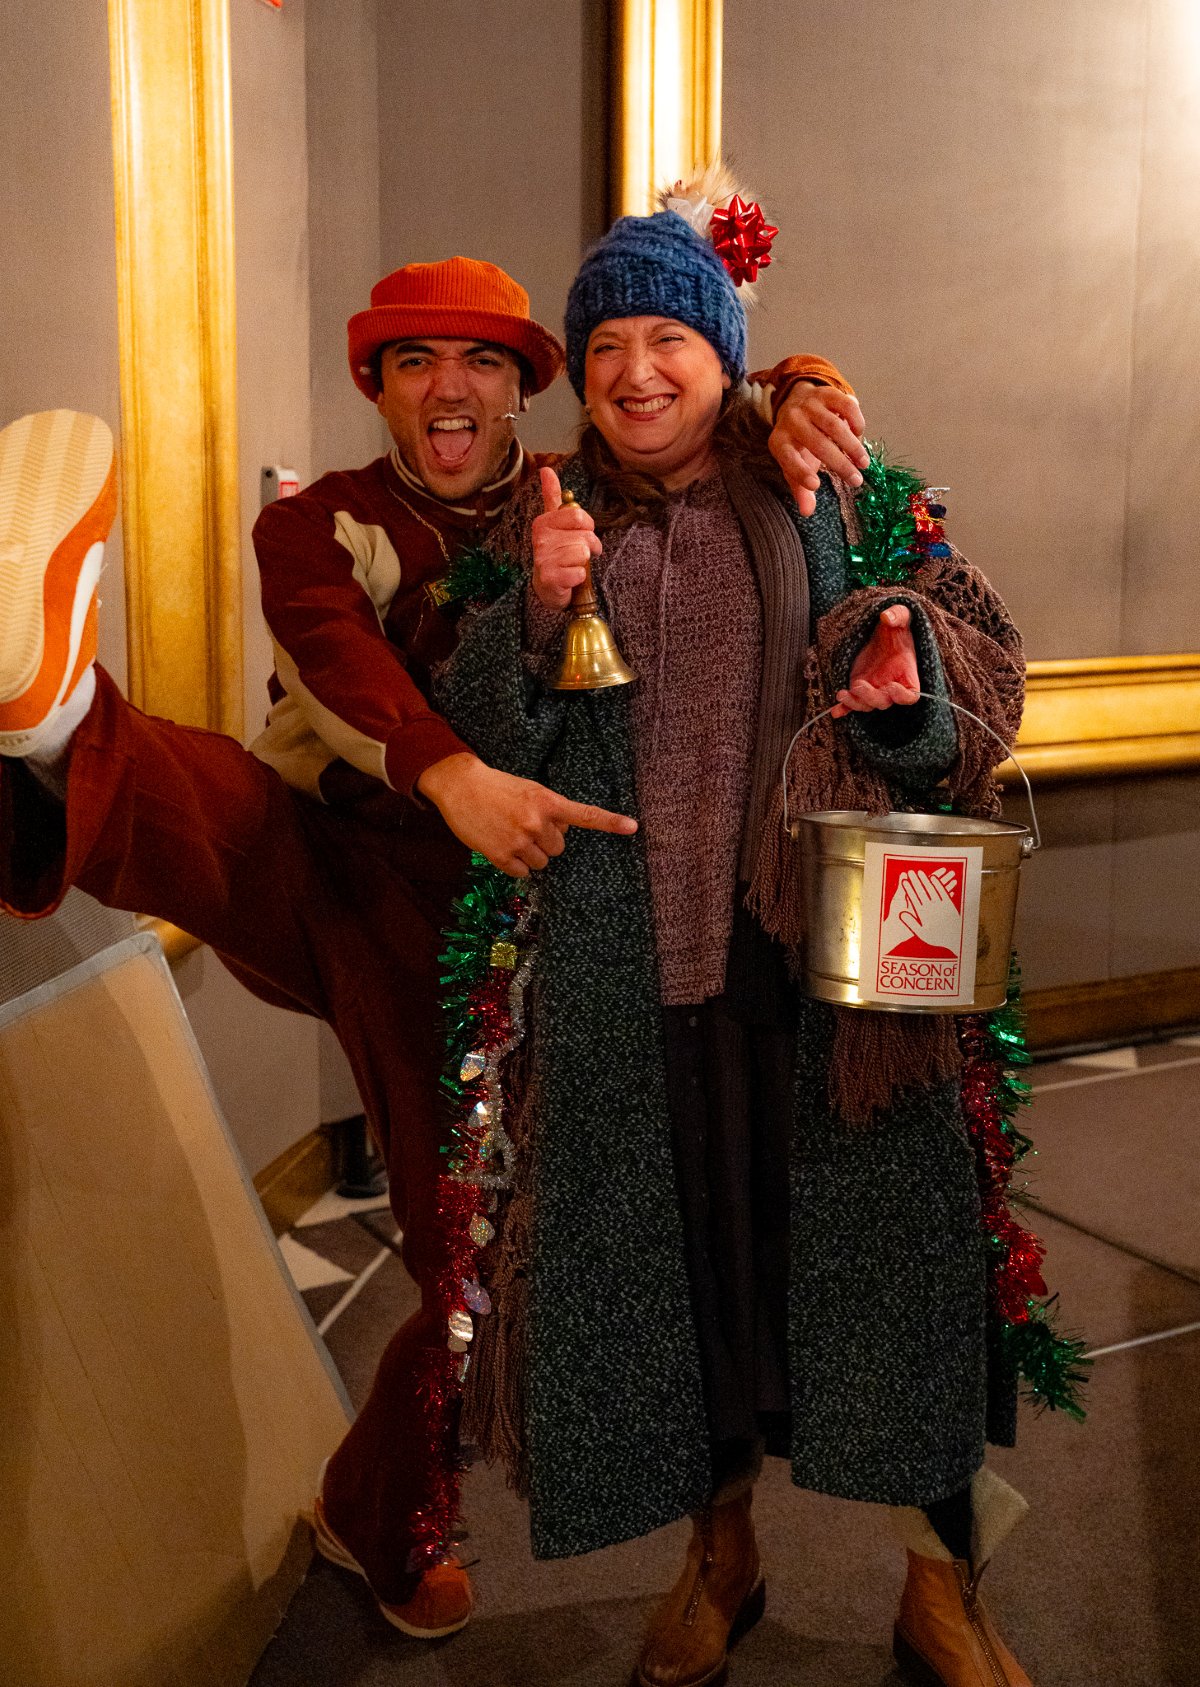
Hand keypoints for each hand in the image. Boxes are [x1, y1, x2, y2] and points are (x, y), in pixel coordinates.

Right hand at [417, 751, 636, 876]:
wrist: (460, 785)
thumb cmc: (497, 787)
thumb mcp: (529, 790)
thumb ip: (549, 810)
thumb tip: (561, 836)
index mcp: (547, 801)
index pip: (584, 815)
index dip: (610, 822)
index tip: (633, 827)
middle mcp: (537, 821)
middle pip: (559, 848)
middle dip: (546, 841)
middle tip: (525, 825)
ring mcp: (519, 840)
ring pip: (542, 863)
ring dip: (531, 854)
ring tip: (511, 834)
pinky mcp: (501, 855)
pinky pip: (523, 872)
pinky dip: (515, 864)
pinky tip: (501, 845)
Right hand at [532, 467, 601, 609]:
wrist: (547, 586)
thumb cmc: (557, 552)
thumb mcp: (555, 523)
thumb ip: (553, 497)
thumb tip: (547, 469)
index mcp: (543, 521)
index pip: (579, 516)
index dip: (588, 527)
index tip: (582, 533)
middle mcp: (540, 538)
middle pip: (585, 536)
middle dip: (590, 546)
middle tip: (581, 553)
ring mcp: (543, 558)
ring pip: (583, 554)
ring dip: (584, 563)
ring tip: (573, 565)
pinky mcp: (549, 578)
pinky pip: (579, 573)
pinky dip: (580, 577)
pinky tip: (570, 578)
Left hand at [768, 383, 868, 516]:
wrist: (797, 402)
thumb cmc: (798, 443)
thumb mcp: (795, 464)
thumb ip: (800, 488)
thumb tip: (807, 512)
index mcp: (779, 442)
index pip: (787, 458)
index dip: (800, 472)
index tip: (815, 485)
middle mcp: (792, 421)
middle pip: (817, 444)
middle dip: (839, 464)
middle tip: (856, 481)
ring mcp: (810, 405)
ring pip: (834, 426)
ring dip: (852, 447)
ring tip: (863, 464)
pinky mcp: (827, 393)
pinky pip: (845, 405)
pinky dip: (856, 421)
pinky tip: (860, 434)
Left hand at [831, 604, 919, 716]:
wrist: (881, 635)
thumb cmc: (896, 629)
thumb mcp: (900, 617)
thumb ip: (897, 615)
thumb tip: (887, 616)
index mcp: (907, 675)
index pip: (910, 696)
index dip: (902, 696)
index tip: (891, 686)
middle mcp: (891, 687)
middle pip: (883, 702)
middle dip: (870, 697)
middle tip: (858, 685)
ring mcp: (874, 689)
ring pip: (866, 705)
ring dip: (854, 703)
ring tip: (842, 694)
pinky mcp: (859, 687)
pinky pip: (852, 704)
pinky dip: (844, 708)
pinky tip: (835, 710)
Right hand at [897, 868, 960, 951]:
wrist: (955, 940)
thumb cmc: (936, 938)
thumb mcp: (922, 933)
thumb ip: (911, 923)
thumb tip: (901, 914)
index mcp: (924, 914)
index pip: (914, 898)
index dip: (909, 888)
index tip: (904, 881)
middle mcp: (932, 908)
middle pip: (922, 891)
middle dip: (915, 881)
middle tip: (910, 872)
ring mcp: (942, 905)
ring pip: (932, 889)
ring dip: (925, 880)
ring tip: (920, 872)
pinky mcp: (949, 904)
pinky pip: (943, 891)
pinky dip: (938, 884)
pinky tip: (934, 877)